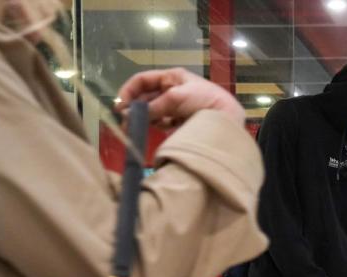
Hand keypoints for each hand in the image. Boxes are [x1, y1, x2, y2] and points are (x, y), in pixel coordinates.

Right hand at [116, 68, 245, 127]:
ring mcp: (178, 105)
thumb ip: (152, 107)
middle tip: (125, 124)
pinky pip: (164, 121)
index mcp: (172, 77)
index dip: (128, 91)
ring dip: (144, 118)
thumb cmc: (204, 101)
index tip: (119, 107)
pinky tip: (157, 129)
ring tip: (135, 129)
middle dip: (135, 109)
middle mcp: (173, 89)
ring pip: (153, 111)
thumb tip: (127, 115)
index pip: (143, 80)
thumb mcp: (176, 98)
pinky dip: (158, 125)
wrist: (228, 118)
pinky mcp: (183, 120)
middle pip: (146, 97)